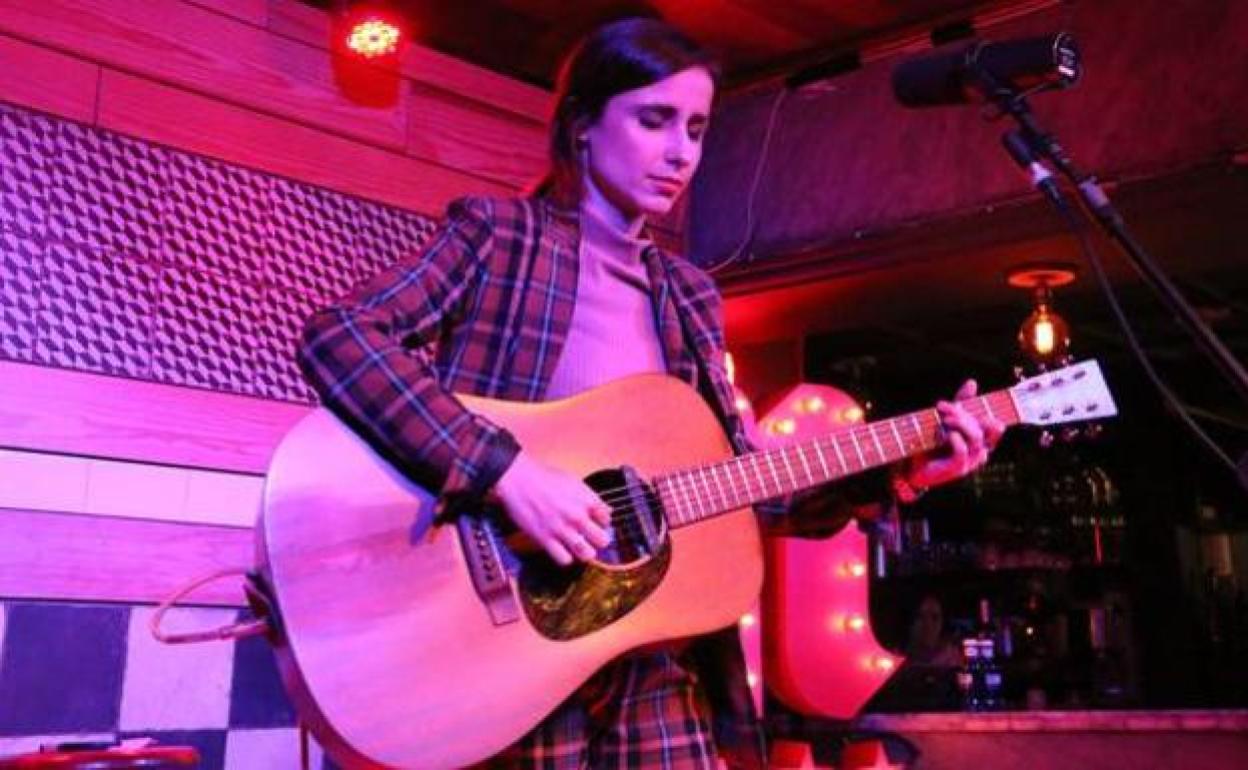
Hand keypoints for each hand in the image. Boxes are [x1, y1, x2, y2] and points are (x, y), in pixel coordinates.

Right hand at [492, 451, 611, 565]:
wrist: (518, 480)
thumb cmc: (544, 478)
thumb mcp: (574, 482)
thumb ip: (591, 498)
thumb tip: (607, 510)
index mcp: (586, 500)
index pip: (607, 520)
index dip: (603, 522)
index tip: (597, 523)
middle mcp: (577, 516)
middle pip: (602, 540)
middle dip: (599, 541)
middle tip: (593, 539)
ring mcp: (561, 529)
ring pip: (586, 554)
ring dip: (586, 553)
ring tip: (580, 548)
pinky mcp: (545, 539)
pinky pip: (564, 559)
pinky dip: (566, 557)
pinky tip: (563, 550)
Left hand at [901, 379, 1005, 489]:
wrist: (913, 466)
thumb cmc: (933, 443)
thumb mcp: (947, 420)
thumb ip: (961, 404)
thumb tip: (973, 382)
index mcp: (981, 441)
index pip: (996, 427)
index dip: (988, 413)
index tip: (966, 403)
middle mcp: (980, 451)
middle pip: (983, 427)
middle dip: (963, 413)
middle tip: (941, 406)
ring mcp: (971, 461)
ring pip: (976, 437)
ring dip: (959, 423)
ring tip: (943, 419)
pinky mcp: (958, 468)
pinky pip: (963, 451)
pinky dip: (954, 439)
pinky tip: (945, 434)